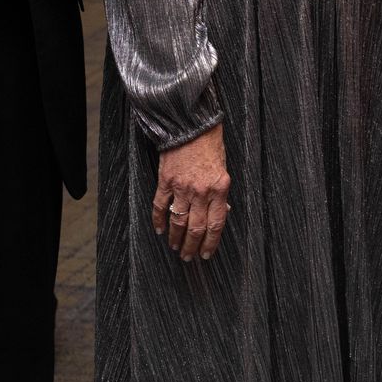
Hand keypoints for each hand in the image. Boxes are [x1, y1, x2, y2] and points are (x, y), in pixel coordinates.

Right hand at [152, 123, 229, 261]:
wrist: (191, 124)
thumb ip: (220, 193)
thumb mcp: (223, 169)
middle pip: (196, 227)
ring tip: (174, 247)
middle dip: (192, 246)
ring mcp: (182, 186)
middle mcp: (201, 191)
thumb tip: (221, 212)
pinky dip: (159, 220)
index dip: (210, 242)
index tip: (206, 254)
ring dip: (175, 237)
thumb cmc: (210, 145)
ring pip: (178, 220)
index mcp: (220, 188)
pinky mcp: (166, 180)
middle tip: (187, 257)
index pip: (216, 224)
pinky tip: (159, 230)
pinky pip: (160, 205)